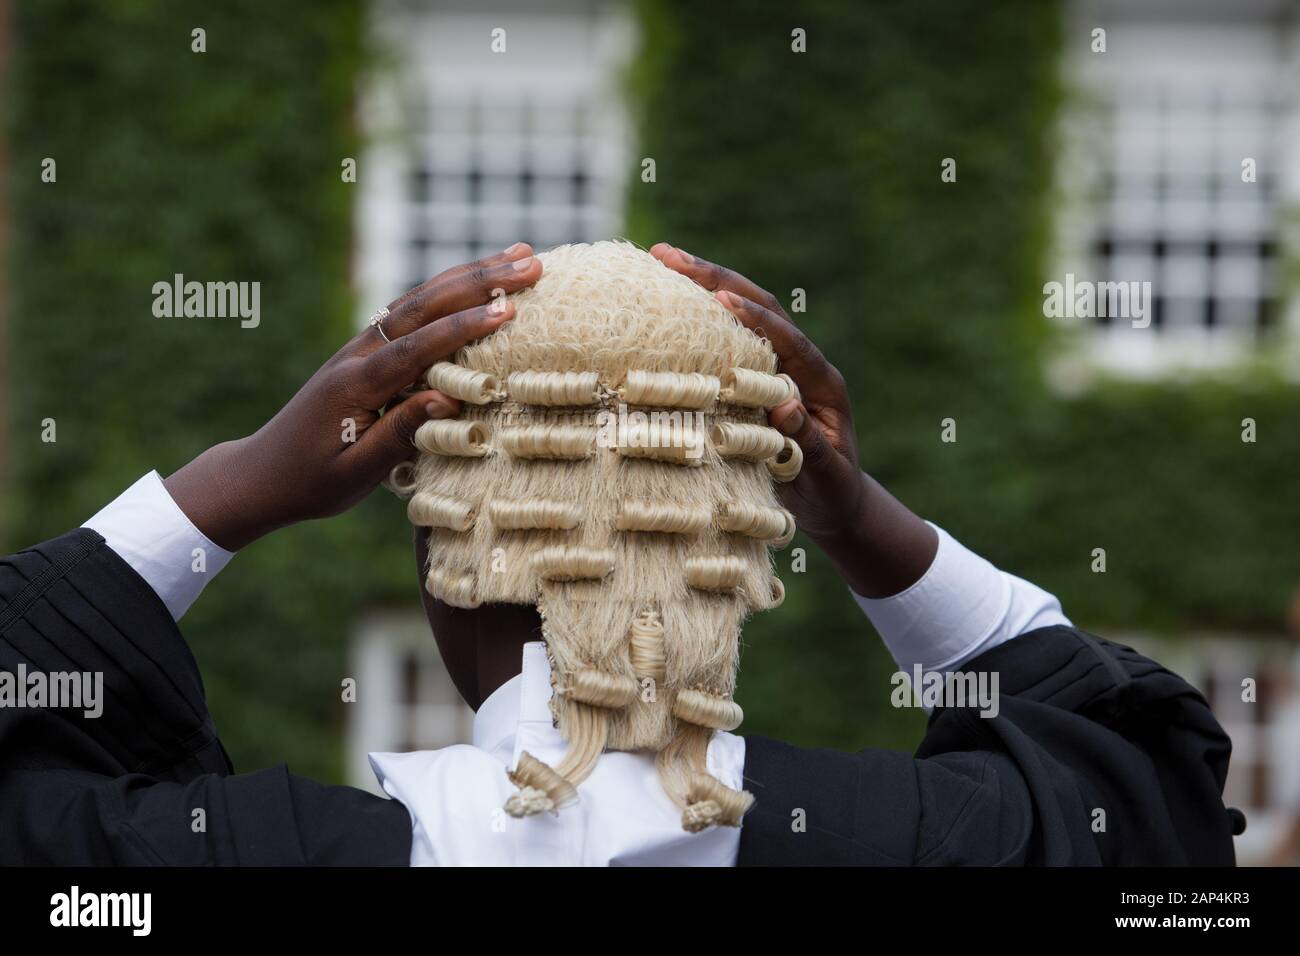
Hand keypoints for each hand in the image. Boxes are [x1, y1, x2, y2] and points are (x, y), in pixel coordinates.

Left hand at [165, 244, 542, 550]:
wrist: (260, 474)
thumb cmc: (310, 482)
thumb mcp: (355, 474)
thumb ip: (399, 434)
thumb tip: (448, 400)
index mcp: (356, 384)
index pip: (418, 346)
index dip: (464, 327)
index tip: (508, 310)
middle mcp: (359, 353)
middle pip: (423, 305)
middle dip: (479, 281)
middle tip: (531, 263)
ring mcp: (361, 347)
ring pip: (419, 300)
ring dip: (470, 275)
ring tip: (519, 255)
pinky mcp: (367, 352)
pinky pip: (412, 312)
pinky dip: (448, 291)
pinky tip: (476, 280)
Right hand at [650, 243, 935, 596]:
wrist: (836, 499)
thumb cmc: (831, 490)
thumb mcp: (826, 474)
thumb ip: (810, 443)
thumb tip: (787, 407)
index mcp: (822, 382)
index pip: (788, 339)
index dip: (755, 318)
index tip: (720, 298)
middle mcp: (801, 362)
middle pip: (762, 306)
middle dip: (716, 277)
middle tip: (668, 256)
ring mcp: (780, 363)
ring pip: (745, 313)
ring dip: (705, 283)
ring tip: (662, 258)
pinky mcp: (759, 372)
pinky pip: (731, 336)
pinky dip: (702, 314)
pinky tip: (668, 297)